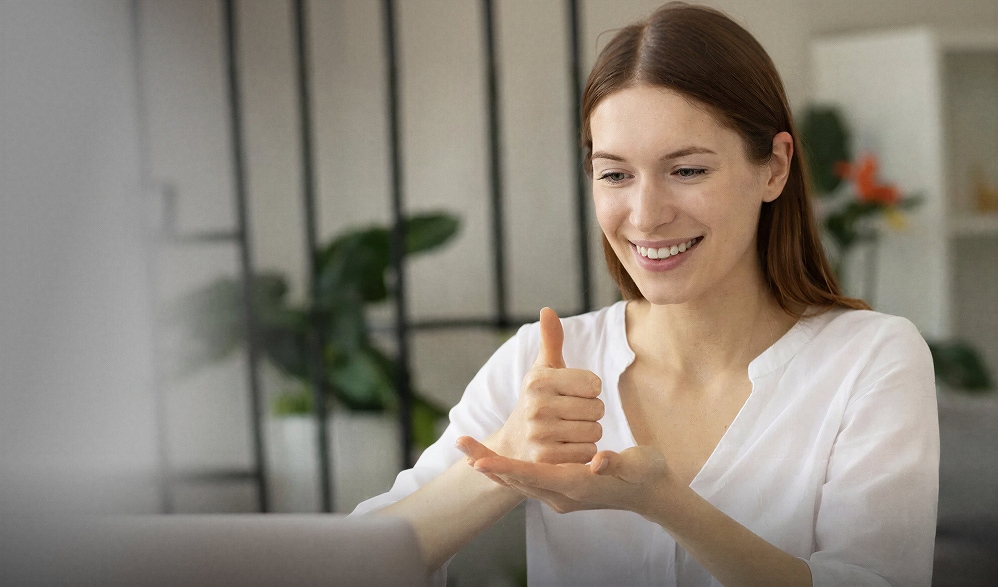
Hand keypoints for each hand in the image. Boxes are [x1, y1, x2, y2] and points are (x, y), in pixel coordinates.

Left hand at [456, 436, 673, 517]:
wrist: (654, 495)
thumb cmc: (646, 474)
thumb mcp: (637, 464)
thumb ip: (616, 463)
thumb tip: (599, 461)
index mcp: (578, 486)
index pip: (533, 477)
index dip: (506, 467)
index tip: (479, 460)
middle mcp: (564, 495)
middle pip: (517, 481)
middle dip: (488, 463)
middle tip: (461, 443)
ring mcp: (561, 497)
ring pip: (518, 483)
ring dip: (493, 467)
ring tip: (467, 450)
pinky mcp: (562, 493)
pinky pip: (526, 485)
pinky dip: (507, 473)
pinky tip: (493, 464)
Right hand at [484, 308, 603, 463]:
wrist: (512, 447)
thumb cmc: (537, 402)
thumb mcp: (541, 371)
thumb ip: (551, 341)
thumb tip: (547, 310)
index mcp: (539, 380)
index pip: (594, 383)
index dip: (590, 390)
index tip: (573, 394)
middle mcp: (536, 405)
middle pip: (597, 409)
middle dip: (591, 413)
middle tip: (571, 416)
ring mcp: (540, 434)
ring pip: (595, 431)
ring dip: (588, 434)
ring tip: (568, 432)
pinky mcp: (546, 460)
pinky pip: (588, 453)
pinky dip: (583, 453)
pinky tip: (567, 449)